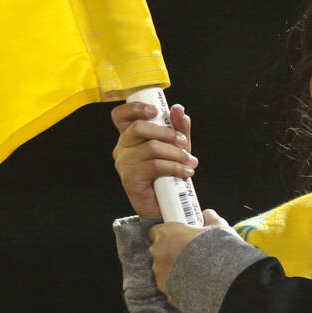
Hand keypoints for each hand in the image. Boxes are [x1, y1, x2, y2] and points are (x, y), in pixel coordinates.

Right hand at [112, 101, 197, 218]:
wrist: (167, 203)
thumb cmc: (169, 172)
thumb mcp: (177, 146)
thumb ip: (179, 128)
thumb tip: (178, 109)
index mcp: (130, 136)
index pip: (121, 116)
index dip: (134, 108)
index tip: (155, 110)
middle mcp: (122, 148)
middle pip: (139, 128)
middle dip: (166, 132)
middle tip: (183, 142)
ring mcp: (124, 163)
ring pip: (151, 148)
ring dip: (176, 154)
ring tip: (190, 162)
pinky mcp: (129, 179)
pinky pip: (154, 166)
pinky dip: (174, 167)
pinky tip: (186, 172)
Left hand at [148, 209, 227, 292]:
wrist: (218, 278)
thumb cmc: (215, 251)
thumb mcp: (218, 227)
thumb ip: (210, 218)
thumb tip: (208, 214)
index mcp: (167, 233)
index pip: (156, 230)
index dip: (167, 233)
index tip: (177, 235)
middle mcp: (159, 251)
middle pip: (159, 248)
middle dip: (170, 250)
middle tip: (187, 251)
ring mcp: (160, 270)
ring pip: (162, 266)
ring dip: (173, 266)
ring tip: (192, 268)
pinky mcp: (164, 286)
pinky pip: (167, 281)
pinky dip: (176, 281)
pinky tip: (191, 280)